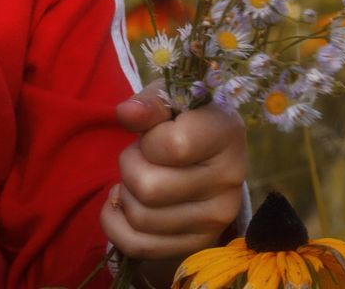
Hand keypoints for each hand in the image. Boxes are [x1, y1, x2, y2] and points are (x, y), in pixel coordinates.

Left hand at [100, 79, 247, 263]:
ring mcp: (215, 219)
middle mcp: (229, 180)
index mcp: (227, 134)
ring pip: (140, 218)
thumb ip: (150, 102)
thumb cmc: (185, 119)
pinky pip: (137, 245)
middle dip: (129, 166)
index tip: (153, 133)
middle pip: (149, 187)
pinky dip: (115, 224)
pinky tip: (124, 203)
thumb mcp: (171, 99)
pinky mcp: (197, 245)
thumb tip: (125, 113)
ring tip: (139, 176)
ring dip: (125, 193)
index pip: (173, 146)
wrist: (208, 156)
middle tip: (139, 155)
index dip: (149, 138)